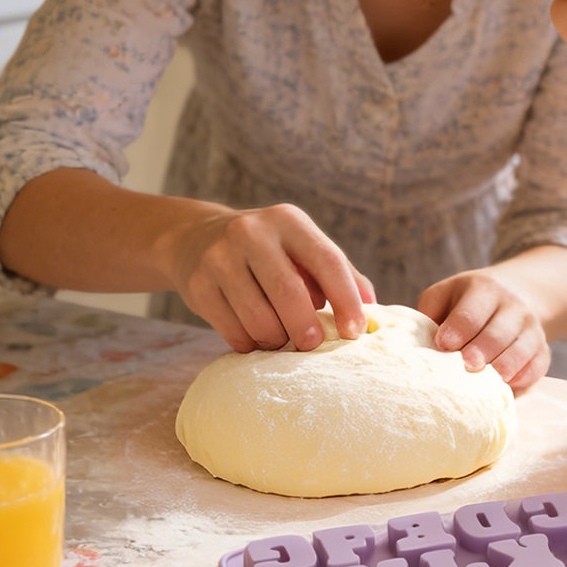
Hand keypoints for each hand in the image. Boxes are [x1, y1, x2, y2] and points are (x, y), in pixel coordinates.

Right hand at [166, 202, 373, 352]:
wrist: (195, 238)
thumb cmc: (267, 250)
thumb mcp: (301, 246)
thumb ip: (339, 272)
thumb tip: (372, 306)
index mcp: (288, 221)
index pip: (327, 261)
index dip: (345, 300)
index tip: (355, 331)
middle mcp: (252, 233)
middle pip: (289, 293)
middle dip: (307, 328)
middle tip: (314, 345)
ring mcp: (220, 258)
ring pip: (259, 318)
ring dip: (277, 339)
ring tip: (282, 338)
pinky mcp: (198, 286)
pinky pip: (233, 331)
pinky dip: (251, 343)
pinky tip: (255, 337)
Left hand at [416, 268, 550, 392]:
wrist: (515, 294)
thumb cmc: (466, 303)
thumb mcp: (446, 295)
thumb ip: (429, 314)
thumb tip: (414, 345)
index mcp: (484, 289)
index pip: (471, 312)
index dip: (457, 330)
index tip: (443, 345)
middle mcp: (512, 305)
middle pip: (497, 333)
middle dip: (481, 351)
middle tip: (466, 366)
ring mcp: (531, 328)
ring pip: (521, 350)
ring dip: (503, 367)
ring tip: (488, 383)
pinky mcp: (542, 349)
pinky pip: (537, 366)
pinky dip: (524, 378)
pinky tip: (507, 388)